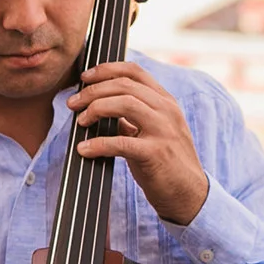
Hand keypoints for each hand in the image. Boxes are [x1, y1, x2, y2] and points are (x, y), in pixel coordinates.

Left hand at [67, 61, 207, 224]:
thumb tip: (99, 106)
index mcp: (165, 101)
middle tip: (73, 103)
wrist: (190, 194)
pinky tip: (84, 149)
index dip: (106, 69)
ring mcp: (163, 130)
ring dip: (95, 108)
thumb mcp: (153, 130)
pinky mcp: (156, 153)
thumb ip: (133, 116)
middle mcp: (166, 110)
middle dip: (92, 91)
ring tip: (81, 121)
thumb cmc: (166, 162)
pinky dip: (98, 143)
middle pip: (124, 85)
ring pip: (124, 103)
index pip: (134, 71)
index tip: (84, 77)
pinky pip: (121, 142)